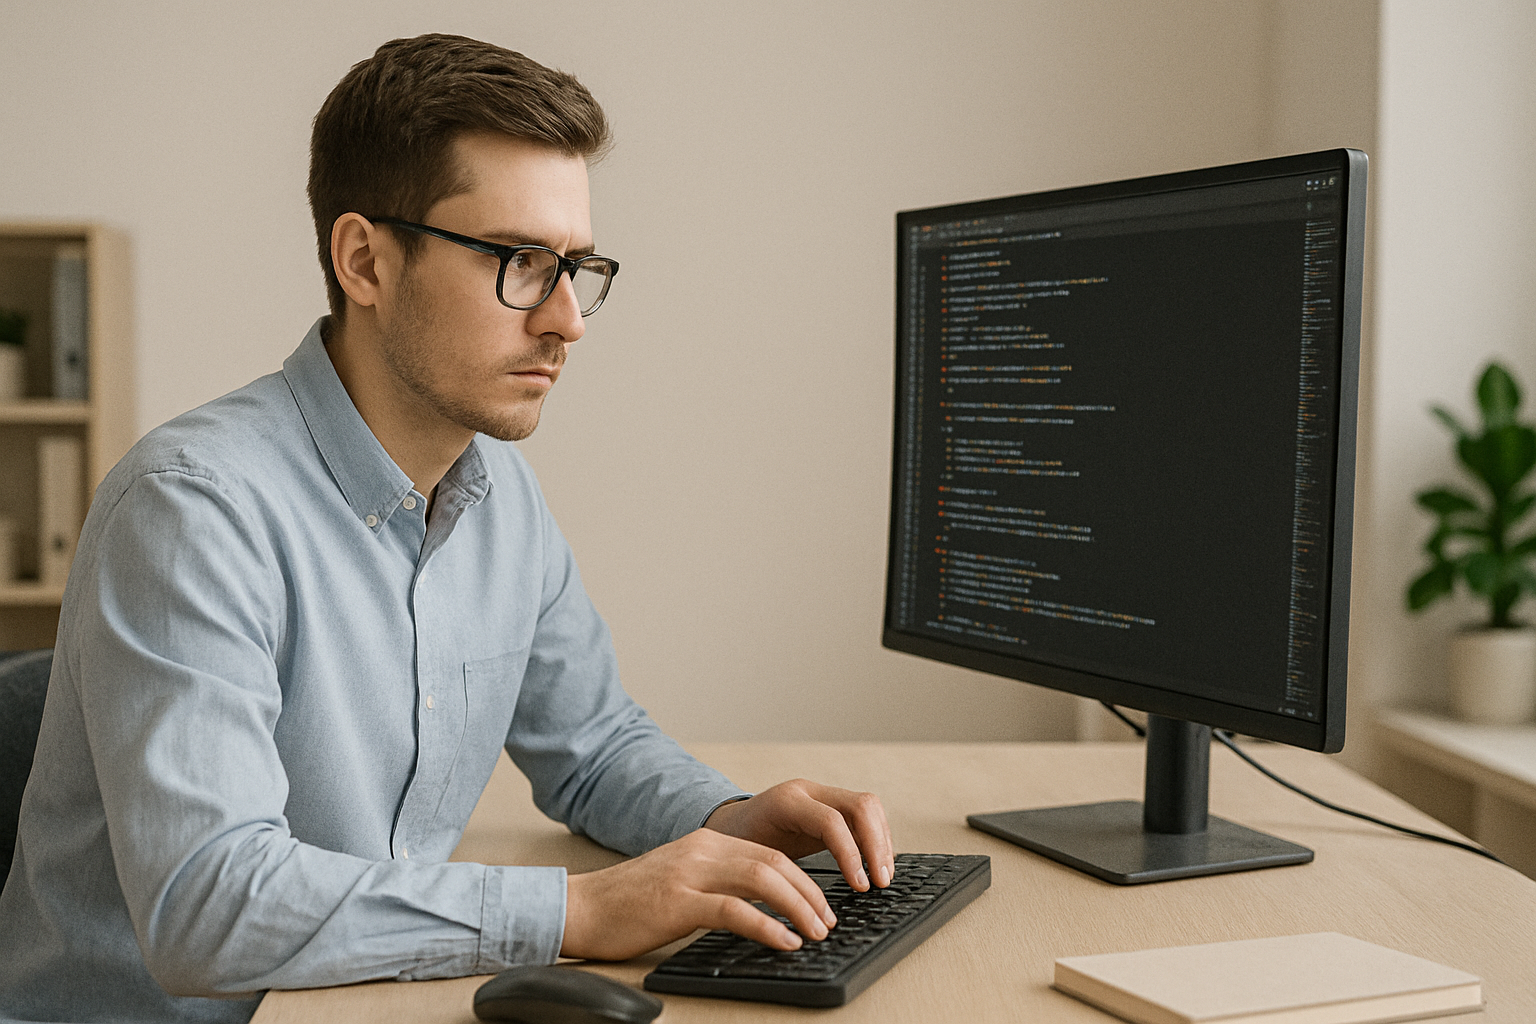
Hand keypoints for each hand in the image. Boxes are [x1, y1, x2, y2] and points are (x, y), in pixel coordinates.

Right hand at [560, 828, 836, 960]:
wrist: (580, 907)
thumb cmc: (627, 903)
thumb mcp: (680, 881)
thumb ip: (715, 883)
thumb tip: (759, 907)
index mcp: (706, 843)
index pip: (770, 853)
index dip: (804, 879)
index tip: (822, 905)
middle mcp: (703, 850)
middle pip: (775, 863)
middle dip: (811, 893)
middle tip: (828, 921)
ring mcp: (691, 873)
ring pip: (764, 879)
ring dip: (799, 907)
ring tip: (815, 932)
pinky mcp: (678, 902)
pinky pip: (735, 910)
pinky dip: (768, 927)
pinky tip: (784, 942)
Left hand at [704, 778, 894, 892]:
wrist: (726, 826)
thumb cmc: (733, 846)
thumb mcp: (750, 859)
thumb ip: (777, 874)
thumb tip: (806, 909)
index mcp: (786, 802)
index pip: (832, 822)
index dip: (852, 855)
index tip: (861, 887)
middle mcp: (808, 791)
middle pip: (861, 805)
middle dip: (877, 845)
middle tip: (882, 882)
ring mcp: (821, 794)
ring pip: (869, 807)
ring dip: (882, 842)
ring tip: (883, 876)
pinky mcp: (830, 804)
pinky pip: (864, 815)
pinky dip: (875, 839)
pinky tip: (875, 864)